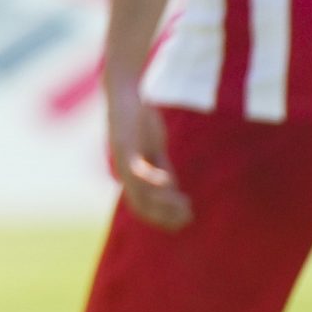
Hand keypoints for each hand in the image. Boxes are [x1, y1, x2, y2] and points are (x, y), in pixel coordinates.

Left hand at [108, 91, 191, 230]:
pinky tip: (167, 181)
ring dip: (162, 202)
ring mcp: (123, 160)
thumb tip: (169, 187)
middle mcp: (123, 172)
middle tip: (188, 214)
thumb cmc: (140, 121)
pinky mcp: (124, 145)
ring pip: (139, 192)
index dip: (163, 218)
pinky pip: (135, 169)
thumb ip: (159, 167)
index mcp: (130, 175)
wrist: (125, 94)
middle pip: (140, 207)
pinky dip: (150, 179)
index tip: (186, 217)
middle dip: (165, 216)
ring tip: (183, 203)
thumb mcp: (153, 148)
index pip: (143, 208)